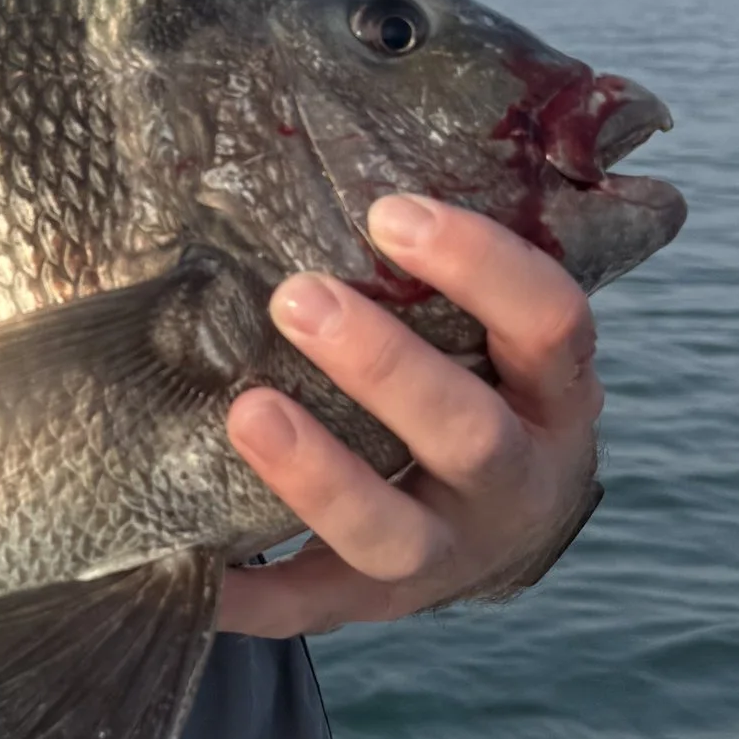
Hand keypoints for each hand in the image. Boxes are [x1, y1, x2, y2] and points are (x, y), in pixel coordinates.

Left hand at [215, 194, 602, 639]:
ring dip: (318, 474)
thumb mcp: (497, 333)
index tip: (388, 212)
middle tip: (297, 295)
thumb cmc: (479, 384)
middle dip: (383, 366)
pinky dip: (248, 594)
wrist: (495, 525)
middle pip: (468, 434)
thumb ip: (451, 269)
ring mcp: (452, 555)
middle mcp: (518, 482)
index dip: (480, 267)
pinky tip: (183, 560)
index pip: (551, 323)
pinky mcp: (378, 605)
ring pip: (396, 535)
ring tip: (246, 410)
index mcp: (555, 396)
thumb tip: (340, 131)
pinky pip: (309, 607)